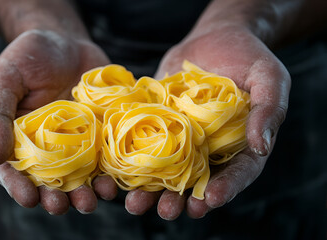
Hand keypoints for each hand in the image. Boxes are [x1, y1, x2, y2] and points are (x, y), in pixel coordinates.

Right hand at [0, 29, 115, 213]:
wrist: (65, 41)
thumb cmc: (27, 57)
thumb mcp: (3, 80)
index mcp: (20, 139)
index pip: (16, 171)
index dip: (20, 187)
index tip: (28, 198)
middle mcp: (50, 146)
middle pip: (51, 181)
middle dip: (55, 197)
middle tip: (60, 206)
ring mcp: (78, 141)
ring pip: (81, 176)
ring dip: (84, 193)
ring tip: (89, 202)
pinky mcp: (102, 133)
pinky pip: (107, 157)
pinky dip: (110, 173)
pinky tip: (113, 182)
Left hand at [123, 25, 289, 219]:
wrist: (216, 37)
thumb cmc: (248, 56)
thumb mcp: (269, 77)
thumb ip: (269, 109)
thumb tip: (262, 146)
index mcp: (240, 144)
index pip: (236, 173)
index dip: (224, 188)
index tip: (208, 200)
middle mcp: (209, 146)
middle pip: (195, 180)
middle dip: (180, 199)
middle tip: (167, 211)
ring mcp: (181, 135)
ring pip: (165, 168)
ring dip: (150, 189)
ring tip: (135, 205)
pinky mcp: (158, 120)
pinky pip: (143, 141)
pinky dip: (129, 157)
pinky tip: (115, 172)